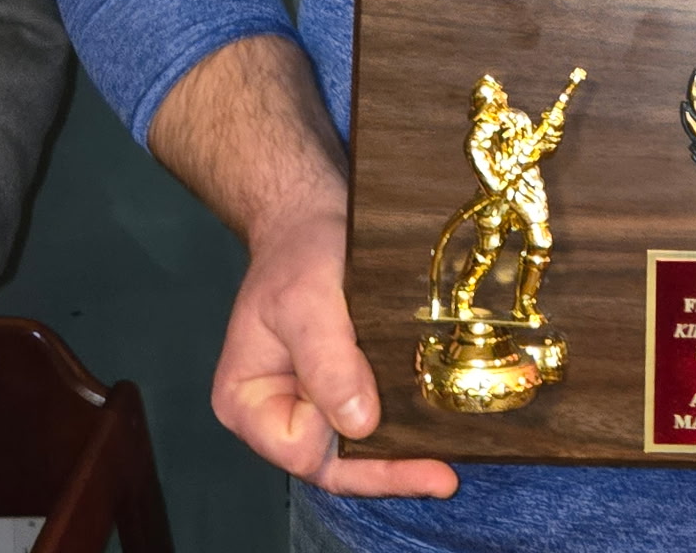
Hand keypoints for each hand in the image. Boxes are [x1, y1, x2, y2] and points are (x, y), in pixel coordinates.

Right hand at [211, 197, 457, 497]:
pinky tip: (435, 436)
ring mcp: (311, 403)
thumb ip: (328, 362)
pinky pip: (370, 421)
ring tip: (447, 466)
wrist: (314, 217)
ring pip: (355, 449)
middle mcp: (276, 413)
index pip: (297, 446)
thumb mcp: (308, 299)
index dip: (336, 428)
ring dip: (398, 455)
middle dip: (383, 469)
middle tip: (441, 477)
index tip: (370, 398)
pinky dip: (400, 431)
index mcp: (248, 401)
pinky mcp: (344, 387)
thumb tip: (360, 425)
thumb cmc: (300, 251)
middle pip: (329, 461)